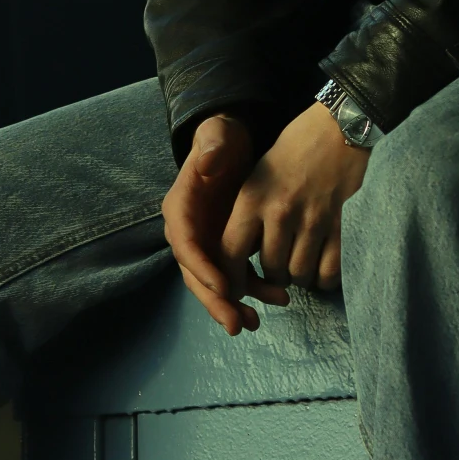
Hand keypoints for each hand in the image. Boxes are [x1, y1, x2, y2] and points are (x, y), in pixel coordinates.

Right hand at [162, 114, 274, 336]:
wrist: (232, 144)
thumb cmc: (221, 138)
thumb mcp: (216, 135)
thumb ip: (210, 146)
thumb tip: (206, 162)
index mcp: (180, 209)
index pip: (186, 245)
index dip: (203, 269)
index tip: (225, 288)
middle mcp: (190, 232)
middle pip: (197, 275)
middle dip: (216, 302)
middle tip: (237, 324)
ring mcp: (209, 243)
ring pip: (218, 282)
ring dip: (236, 304)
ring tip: (255, 322)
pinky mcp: (228, 247)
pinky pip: (239, 275)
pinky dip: (256, 290)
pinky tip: (278, 299)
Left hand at [219, 100, 368, 308]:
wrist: (337, 127)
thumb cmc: (293, 149)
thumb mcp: (257, 174)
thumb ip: (248, 214)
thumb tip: (240, 255)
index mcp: (252, 198)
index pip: (231, 253)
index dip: (231, 279)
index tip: (233, 289)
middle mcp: (280, 212)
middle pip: (270, 269)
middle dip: (272, 277)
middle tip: (278, 268)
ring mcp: (313, 220)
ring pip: (299, 273)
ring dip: (299, 276)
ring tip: (300, 265)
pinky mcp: (341, 224)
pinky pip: (329, 270)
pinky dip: (324, 278)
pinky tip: (321, 269)